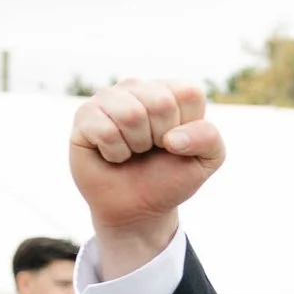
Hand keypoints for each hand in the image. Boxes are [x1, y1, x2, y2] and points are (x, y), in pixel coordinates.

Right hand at [68, 79, 225, 274]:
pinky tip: (113, 154)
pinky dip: (115, 153)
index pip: (188, 94)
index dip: (188, 129)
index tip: (177, 143)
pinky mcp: (84, 115)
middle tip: (152, 149)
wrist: (137, 206)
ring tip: (132, 150)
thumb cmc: (170, 177)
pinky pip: (105, 131)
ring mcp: (109, 98)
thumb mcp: (207, 160)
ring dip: (136, 145)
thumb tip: (171, 139)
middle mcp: (139, 87)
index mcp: (171, 90)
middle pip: (160, 102)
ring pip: (131, 114)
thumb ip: (209, 138)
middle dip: (160, 137)